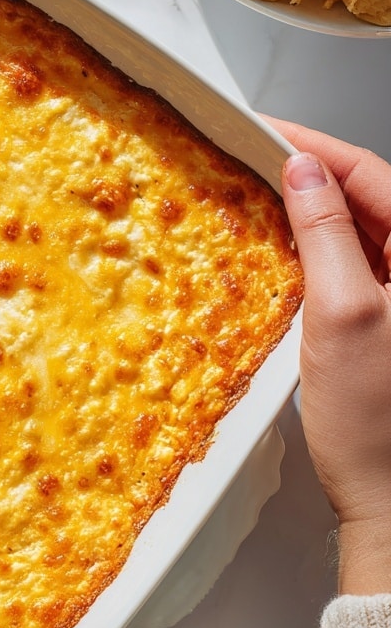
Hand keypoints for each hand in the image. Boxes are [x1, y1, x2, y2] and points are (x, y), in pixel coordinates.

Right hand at [266, 118, 390, 594]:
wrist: (390, 499)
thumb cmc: (375, 422)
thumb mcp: (343, 314)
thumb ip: (324, 234)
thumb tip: (302, 171)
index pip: (374, 175)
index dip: (316, 147)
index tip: (265, 128)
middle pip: (368, 196)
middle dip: (309, 172)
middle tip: (250, 153)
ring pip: (359, 229)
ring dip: (311, 209)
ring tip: (257, 190)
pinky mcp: (386, 321)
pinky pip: (353, 264)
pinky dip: (317, 248)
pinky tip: (283, 245)